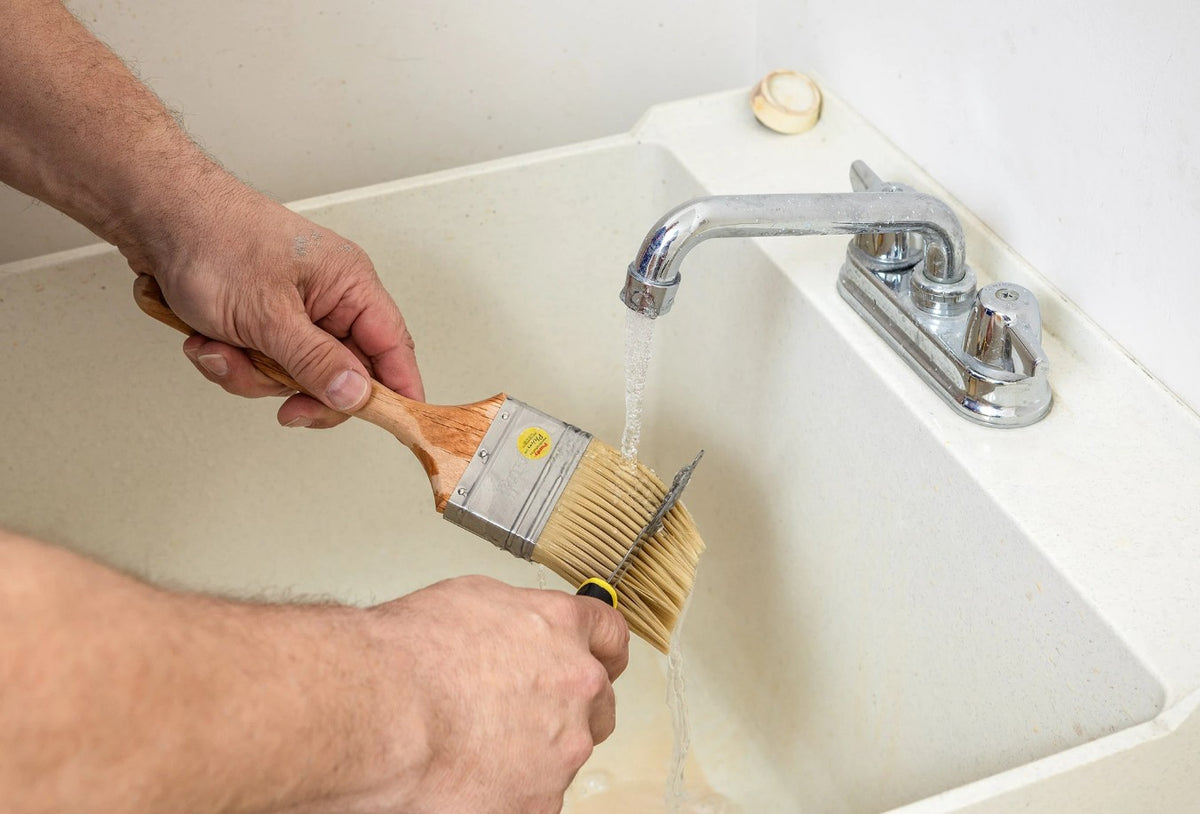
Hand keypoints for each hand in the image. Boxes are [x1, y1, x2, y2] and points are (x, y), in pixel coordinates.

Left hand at [128, 179, 423, 427]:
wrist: (154, 216)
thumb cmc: (214, 239)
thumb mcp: (269, 313)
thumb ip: (316, 361)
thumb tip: (357, 396)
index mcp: (350, 285)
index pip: (393, 349)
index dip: (397, 391)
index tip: (395, 426)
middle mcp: (329, 300)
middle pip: (342, 375)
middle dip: (298, 389)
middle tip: (282, 404)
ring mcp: (294, 314)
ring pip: (293, 377)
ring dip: (250, 374)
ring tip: (218, 347)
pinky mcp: (261, 324)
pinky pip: (259, 367)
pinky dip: (229, 363)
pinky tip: (206, 339)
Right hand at [364, 576, 629, 813]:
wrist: (378, 711)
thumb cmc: (407, 655)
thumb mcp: (470, 599)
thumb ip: (517, 618)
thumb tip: (520, 630)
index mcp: (562, 629)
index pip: (611, 636)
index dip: (604, 649)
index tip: (603, 658)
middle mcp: (576, 687)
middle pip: (597, 702)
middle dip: (570, 706)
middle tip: (519, 711)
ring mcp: (563, 748)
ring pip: (564, 753)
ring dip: (533, 750)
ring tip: (473, 744)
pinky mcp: (539, 801)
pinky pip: (535, 796)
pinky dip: (508, 789)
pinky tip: (468, 774)